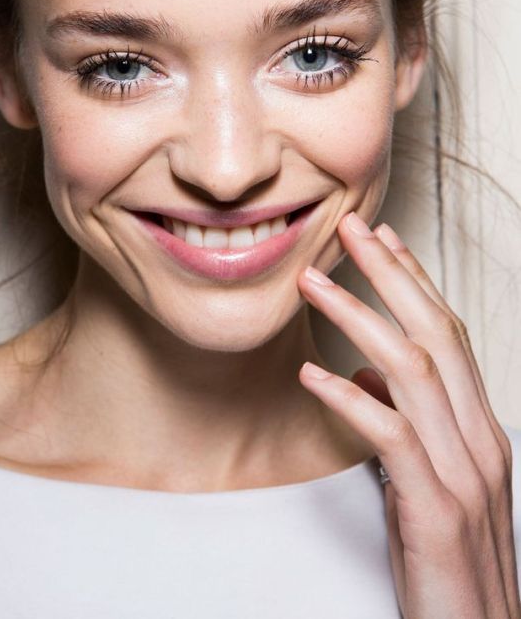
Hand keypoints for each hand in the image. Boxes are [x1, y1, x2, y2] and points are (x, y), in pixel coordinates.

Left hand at [297, 211, 519, 618]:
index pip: (448, 334)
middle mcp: (479, 439)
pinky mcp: (436, 509)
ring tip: (313, 282)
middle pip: (435, 334)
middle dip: (390, 274)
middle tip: (349, 228)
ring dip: (358, 317)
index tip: (381, 238)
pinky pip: (392, 436)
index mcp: (479, 428)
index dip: (414, 280)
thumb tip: (361, 373)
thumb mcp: (427, 482)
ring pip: (412, 370)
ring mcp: (462, 473)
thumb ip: (403, 423)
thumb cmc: (449, 563)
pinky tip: (311, 374)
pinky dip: (350, 398)